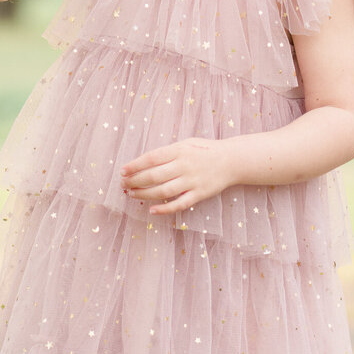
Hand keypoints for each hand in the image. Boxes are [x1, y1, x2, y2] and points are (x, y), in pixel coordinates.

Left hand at [120, 138, 236, 216]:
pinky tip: (152, 210)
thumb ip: (168, 152)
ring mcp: (191, 181)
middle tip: (123, 185)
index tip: (122, 171)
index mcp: (178, 150)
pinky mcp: (199, 195)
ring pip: (163, 191)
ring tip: (132, 195)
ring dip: (145, 194)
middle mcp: (183, 165)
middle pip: (154, 176)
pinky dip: (164, 209)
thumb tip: (146, 161)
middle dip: (135, 181)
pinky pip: (179, 204)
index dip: (135, 165)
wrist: (230, 160)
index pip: (151, 158)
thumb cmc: (204, 150)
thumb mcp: (186, 143)